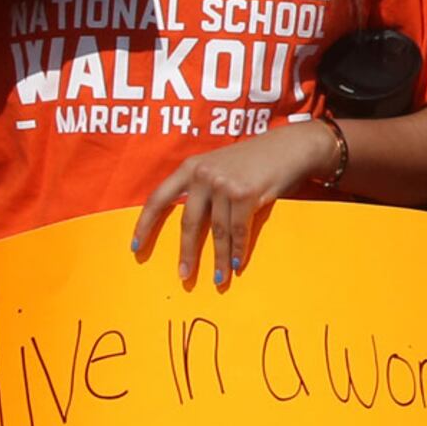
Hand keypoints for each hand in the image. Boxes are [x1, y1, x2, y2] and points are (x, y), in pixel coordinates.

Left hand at [132, 121, 335, 288]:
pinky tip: (237, 264)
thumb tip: (190, 224)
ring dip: (219, 259)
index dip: (145, 225)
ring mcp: (225, 184)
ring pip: (218, 231)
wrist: (291, 146)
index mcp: (190, 167)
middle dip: (187, 252)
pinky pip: (239, 230)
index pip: (158, 198)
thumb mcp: (220, 165)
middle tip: (184, 275)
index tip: (135, 247)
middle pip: (189, 222)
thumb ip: (202, 186)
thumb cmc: (255, 160)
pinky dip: (238, 250)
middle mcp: (204, 174)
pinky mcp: (247, 194)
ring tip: (218, 279)